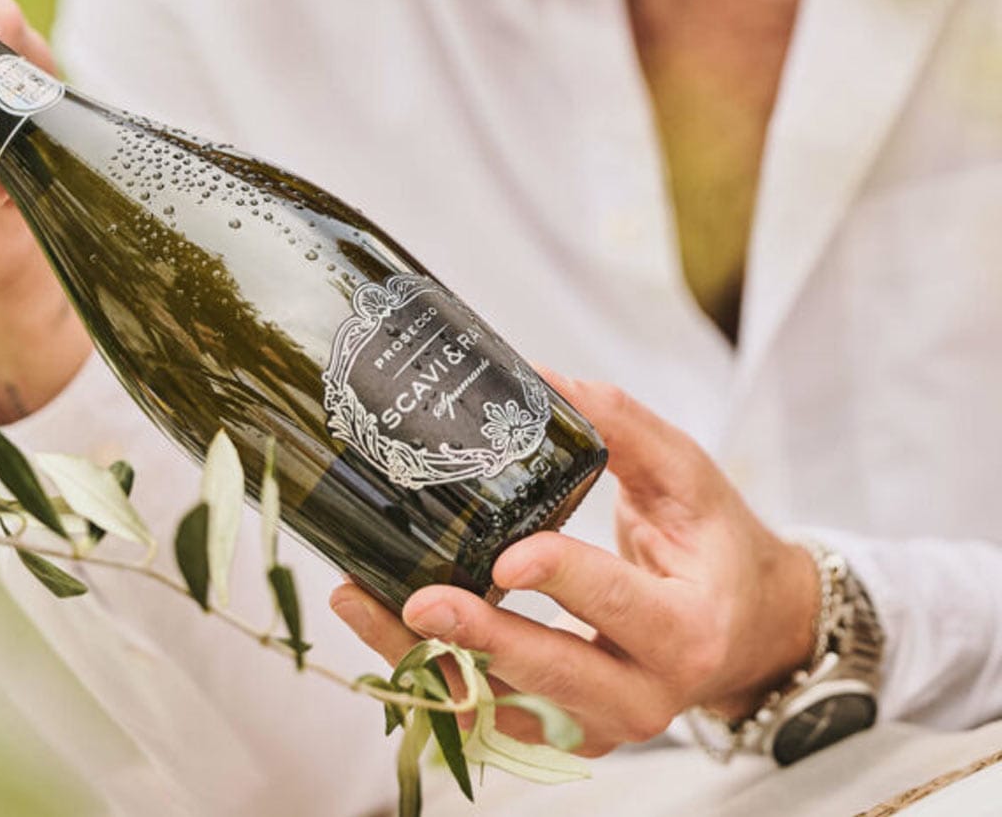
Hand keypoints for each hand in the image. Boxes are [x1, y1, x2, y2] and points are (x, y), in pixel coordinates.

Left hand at [330, 374, 818, 756]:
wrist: (743, 630)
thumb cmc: (712, 544)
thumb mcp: (686, 476)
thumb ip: (622, 427)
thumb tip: (540, 374)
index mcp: (687, 629)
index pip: (621, 606)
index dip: (564, 582)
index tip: (506, 557)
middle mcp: (645, 695)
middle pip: (553, 677)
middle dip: (480, 640)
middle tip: (418, 598)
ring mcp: (597, 725)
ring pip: (502, 709)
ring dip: (427, 662)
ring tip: (361, 603)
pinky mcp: (559, 732)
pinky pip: (485, 718)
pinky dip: (429, 679)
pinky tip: (380, 628)